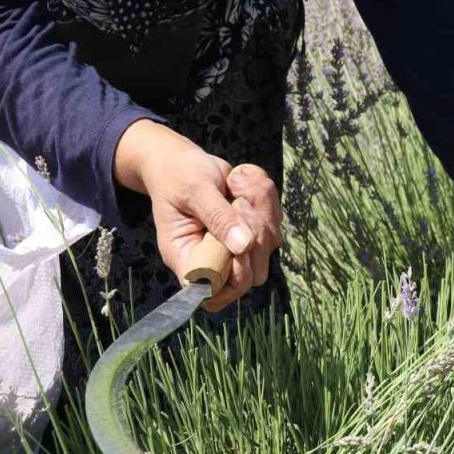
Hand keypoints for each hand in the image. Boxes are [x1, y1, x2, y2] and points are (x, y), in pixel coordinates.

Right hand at [114, 120, 282, 310]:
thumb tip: (244, 246)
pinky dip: (265, 196)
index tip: (237, 243)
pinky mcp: (253, 230)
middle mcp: (213, 259)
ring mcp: (237, 247)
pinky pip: (275, 220)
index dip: (235, 275)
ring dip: (260, 208)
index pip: (215, 293)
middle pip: (253, 274)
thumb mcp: (195, 190)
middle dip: (255, 234)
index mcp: (187, 258)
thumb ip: (219, 217)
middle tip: (237, 202)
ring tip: (235, 182)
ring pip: (269, 244)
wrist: (181, 161)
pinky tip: (241, 179)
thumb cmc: (178, 176)